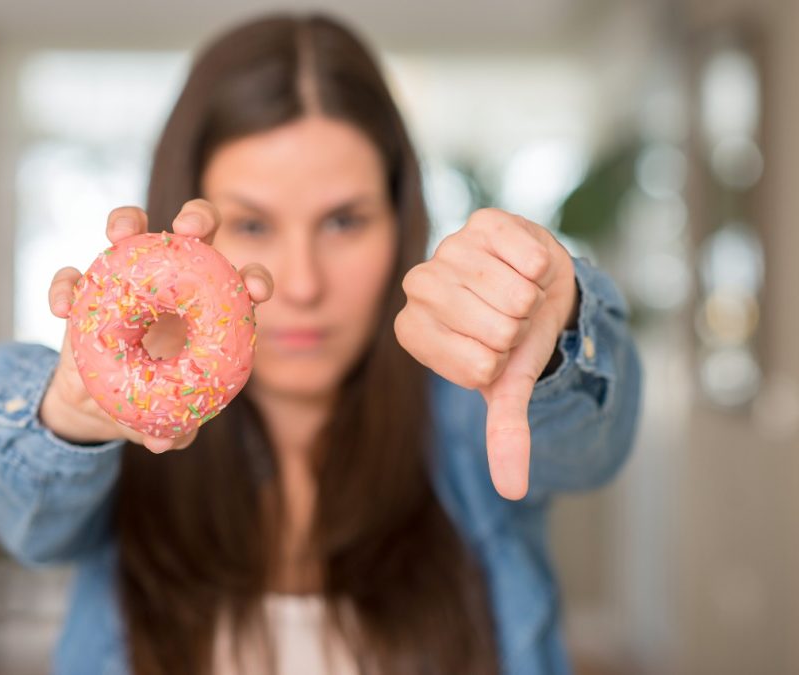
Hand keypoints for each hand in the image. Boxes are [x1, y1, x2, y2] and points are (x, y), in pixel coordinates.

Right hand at [40, 200, 273, 452]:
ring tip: (120, 234)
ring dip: (127, 222)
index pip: (239, 284)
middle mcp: (172, 280)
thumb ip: (175, 426)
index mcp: (208, 308)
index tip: (255, 288)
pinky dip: (67, 285)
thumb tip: (170, 441)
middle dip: (197, 218)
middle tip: (191, 228)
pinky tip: (63, 307)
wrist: (98, 403)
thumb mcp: (166, 418)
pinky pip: (74, 277)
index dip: (253, 279)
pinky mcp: (86, 289)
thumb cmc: (150, 400)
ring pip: (131, 231)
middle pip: (193, 233)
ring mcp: (127, 278)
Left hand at [394, 208, 577, 499]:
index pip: (473, 362)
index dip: (498, 361)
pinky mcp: (481, 223)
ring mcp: (448, 250)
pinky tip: (528, 267)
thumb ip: (505, 434)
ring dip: (529, 298)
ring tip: (519, 295)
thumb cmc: (513, 342)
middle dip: (514, 330)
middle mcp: (418, 287)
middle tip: (510, 321)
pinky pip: (523, 252)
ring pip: (508, 290)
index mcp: (413, 331)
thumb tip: (513, 490)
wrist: (539, 290)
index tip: (495, 352)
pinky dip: (539, 266)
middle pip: (492, 326)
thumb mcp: (507, 388)